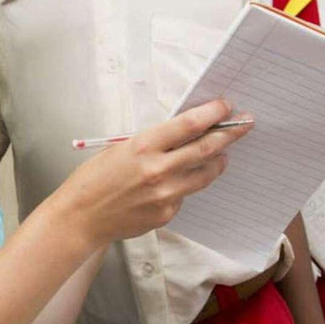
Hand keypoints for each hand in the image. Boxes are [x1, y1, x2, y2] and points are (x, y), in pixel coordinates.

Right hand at [50, 100, 253, 248]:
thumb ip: (152, 142)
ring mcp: (165, 195)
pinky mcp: (167, 213)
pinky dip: (186, 185)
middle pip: (206, 149)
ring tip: (222, 154)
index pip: (189, 124)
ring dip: (217, 161)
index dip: (212, 113)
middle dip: (229, 134)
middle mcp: (158, 170)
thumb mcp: (119, 149)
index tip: (225, 106)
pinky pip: (186, 194)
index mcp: (143, 146)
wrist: (81, 217)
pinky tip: (175, 182)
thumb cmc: (94, 180)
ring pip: (204, 174)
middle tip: (244, 125)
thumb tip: (184, 132)